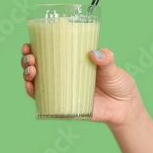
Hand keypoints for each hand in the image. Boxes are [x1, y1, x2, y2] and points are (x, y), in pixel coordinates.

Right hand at [21, 44, 140, 127]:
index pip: (48, 53)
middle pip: (36, 66)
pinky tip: (31, 88)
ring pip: (37, 82)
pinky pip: (44, 101)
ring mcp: (62, 91)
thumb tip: (95, 53)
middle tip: (31, 58)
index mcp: (72, 62)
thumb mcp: (113, 68)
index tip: (28, 45)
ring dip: (28, 75)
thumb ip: (107, 59)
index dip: (33, 48)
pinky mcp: (65, 106)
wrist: (125, 107)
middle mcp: (63, 76)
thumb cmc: (119, 83)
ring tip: (32, 70)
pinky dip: (34, 94)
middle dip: (27, 61)